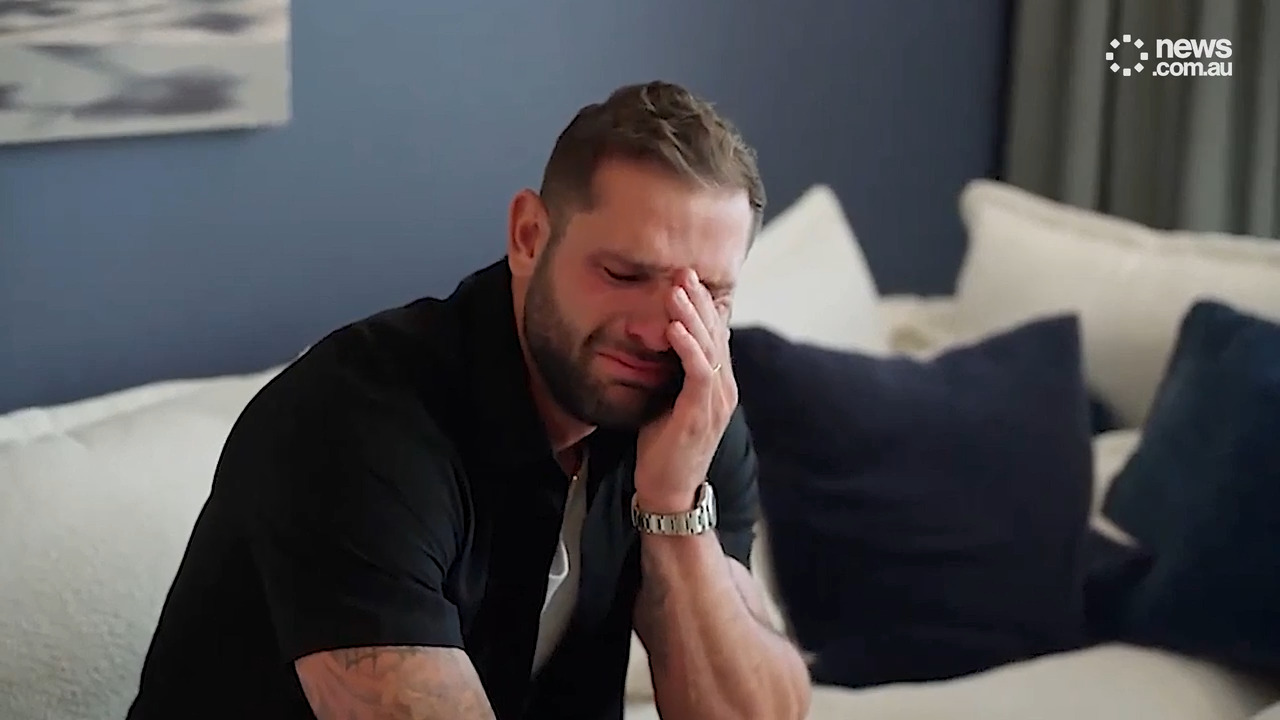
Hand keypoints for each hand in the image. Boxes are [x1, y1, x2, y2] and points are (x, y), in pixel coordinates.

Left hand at [634, 269, 738, 513]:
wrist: (668, 492)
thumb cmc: (663, 449)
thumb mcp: (669, 403)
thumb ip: (672, 376)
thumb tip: (658, 348)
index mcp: (718, 385)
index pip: (715, 335)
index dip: (703, 306)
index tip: (685, 279)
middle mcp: (723, 389)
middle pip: (716, 334)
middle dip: (699, 301)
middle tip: (683, 271)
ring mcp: (715, 401)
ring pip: (710, 348)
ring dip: (692, 316)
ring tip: (676, 289)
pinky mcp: (701, 414)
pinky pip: (699, 372)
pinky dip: (688, 347)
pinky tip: (673, 328)